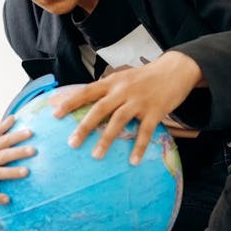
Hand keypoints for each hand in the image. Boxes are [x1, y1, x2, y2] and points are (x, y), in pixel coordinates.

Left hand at [52, 51, 202, 164]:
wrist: (175, 69)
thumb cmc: (145, 77)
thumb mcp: (123, 77)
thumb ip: (107, 89)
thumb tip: (85, 101)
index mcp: (112, 82)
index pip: (87, 92)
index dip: (70, 102)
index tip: (55, 114)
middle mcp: (123, 90)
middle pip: (99, 109)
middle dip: (84, 127)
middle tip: (72, 143)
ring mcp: (139, 101)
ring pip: (119, 121)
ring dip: (106, 139)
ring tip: (96, 156)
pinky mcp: (155, 110)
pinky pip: (145, 131)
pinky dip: (139, 147)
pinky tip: (133, 161)